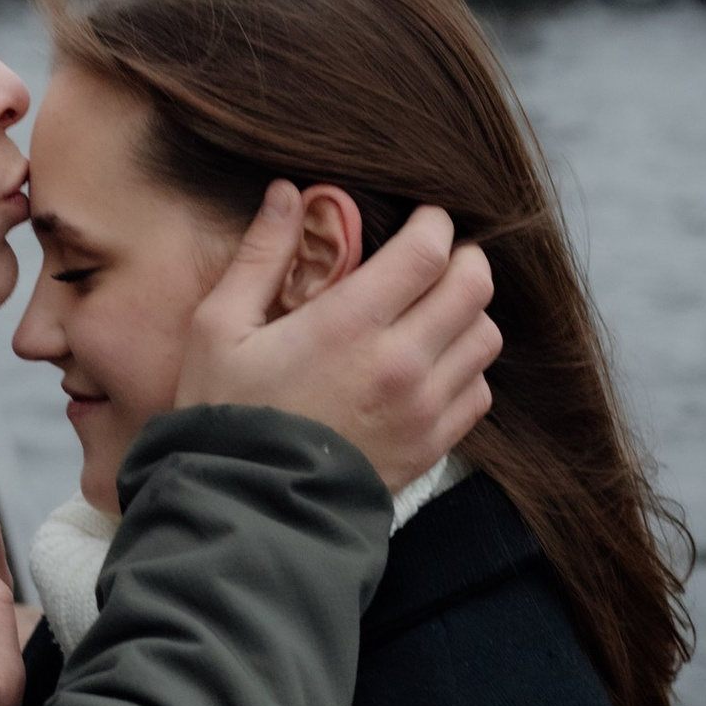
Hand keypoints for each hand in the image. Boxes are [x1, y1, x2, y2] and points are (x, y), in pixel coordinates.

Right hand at [177, 188, 497, 495]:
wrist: (247, 513)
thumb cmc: (225, 416)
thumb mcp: (219, 328)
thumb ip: (259, 255)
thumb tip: (288, 192)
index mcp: (349, 325)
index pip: (429, 250)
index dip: (434, 223)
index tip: (422, 220)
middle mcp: (401, 363)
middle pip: (475, 285)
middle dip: (461, 260)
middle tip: (434, 261)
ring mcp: (423, 409)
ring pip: (486, 336)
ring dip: (467, 314)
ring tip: (433, 313)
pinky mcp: (431, 446)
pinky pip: (479, 391)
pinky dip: (466, 370)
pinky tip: (431, 367)